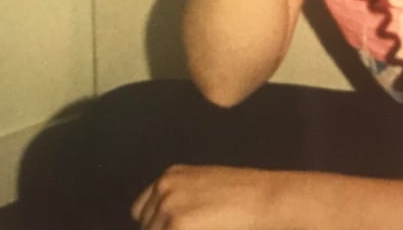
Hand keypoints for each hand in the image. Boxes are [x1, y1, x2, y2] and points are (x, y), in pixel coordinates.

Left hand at [131, 165, 281, 229]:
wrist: (261, 198)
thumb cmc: (242, 195)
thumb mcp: (203, 188)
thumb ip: (181, 200)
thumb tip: (168, 221)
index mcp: (169, 177)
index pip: (141, 211)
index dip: (155, 225)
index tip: (168, 228)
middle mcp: (164, 187)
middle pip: (146, 226)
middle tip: (192, 228)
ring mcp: (168, 206)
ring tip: (199, 228)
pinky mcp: (177, 225)